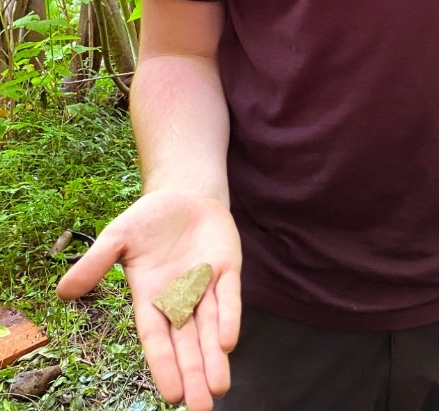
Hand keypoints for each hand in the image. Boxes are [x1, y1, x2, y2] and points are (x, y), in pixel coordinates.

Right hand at [57, 190, 241, 410]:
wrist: (184, 194)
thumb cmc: (148, 220)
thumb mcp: (117, 236)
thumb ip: (96, 263)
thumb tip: (63, 292)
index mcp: (151, 298)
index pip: (157, 338)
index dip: (163, 365)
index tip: (171, 395)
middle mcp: (180, 299)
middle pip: (187, 343)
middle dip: (193, 374)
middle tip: (199, 408)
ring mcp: (205, 285)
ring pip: (210, 328)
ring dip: (214, 357)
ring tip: (217, 389)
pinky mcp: (227, 268)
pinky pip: (229, 296)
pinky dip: (230, 317)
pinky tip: (228, 342)